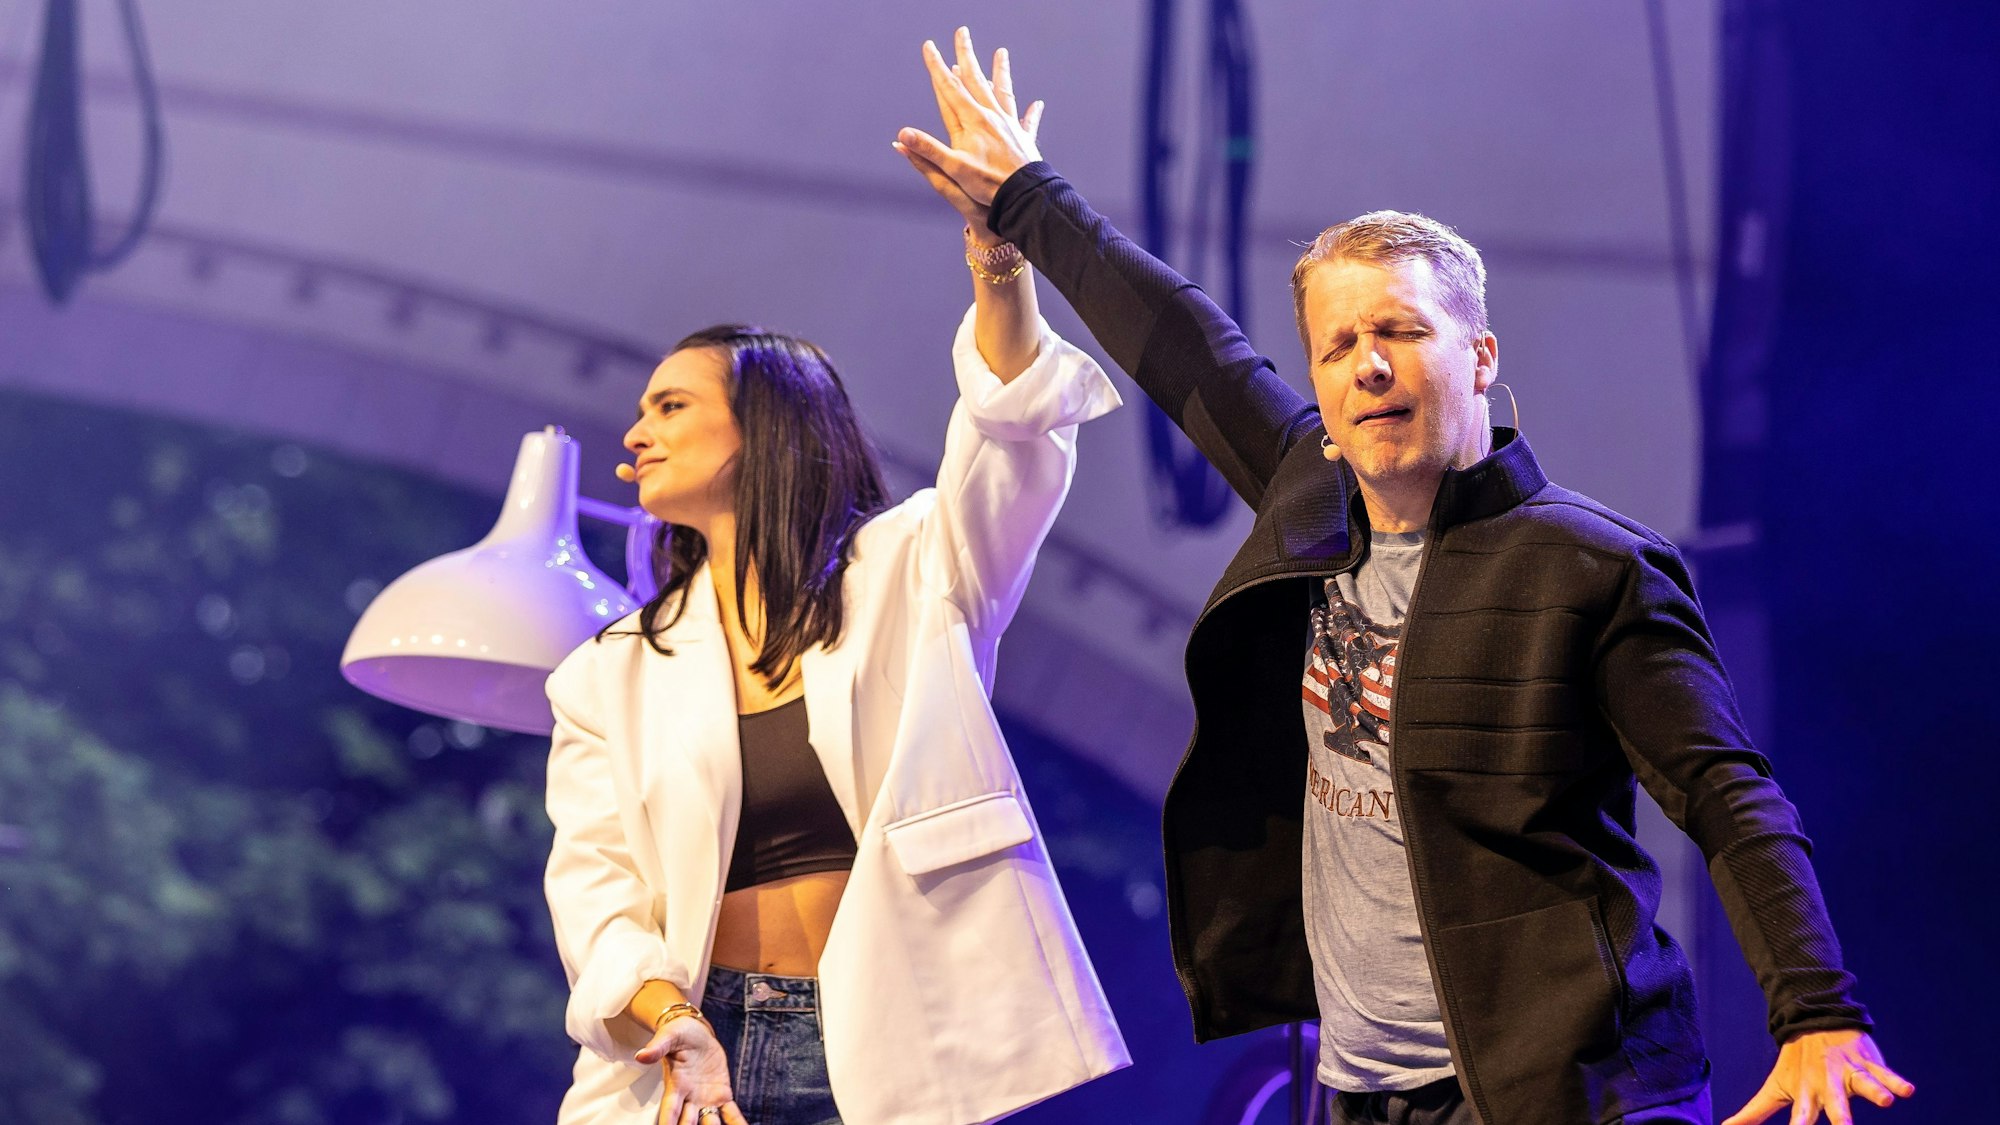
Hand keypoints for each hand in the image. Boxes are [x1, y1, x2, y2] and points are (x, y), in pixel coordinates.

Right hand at [635, 1015, 748, 1124]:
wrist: (695, 1032)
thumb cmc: (678, 1034)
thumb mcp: (668, 1037)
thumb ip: (656, 1047)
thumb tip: (641, 1055)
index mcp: (675, 1087)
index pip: (671, 1111)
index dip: (669, 1123)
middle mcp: (690, 1098)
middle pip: (689, 1124)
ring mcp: (706, 1099)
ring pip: (710, 1122)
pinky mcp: (721, 1094)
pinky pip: (730, 1113)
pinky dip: (737, 1123)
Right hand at [894, 26, 1043, 225]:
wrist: (1024, 198)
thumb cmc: (987, 187)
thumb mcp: (952, 171)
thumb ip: (927, 151)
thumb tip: (901, 137)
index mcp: (970, 123)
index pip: (949, 89)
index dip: (937, 67)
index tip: (929, 47)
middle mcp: (990, 117)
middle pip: (975, 81)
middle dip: (966, 56)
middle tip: (962, 32)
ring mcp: (1008, 126)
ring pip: (1002, 91)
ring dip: (1000, 72)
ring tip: (1001, 53)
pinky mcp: (1023, 139)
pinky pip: (1027, 121)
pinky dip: (1030, 112)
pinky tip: (1036, 104)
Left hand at [1721, 1029, 1913, 1124]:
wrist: (1814, 1021)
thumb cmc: (1796, 1064)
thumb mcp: (1775, 1087)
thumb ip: (1754, 1111)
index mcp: (1806, 1094)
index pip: (1802, 1118)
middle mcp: (1828, 1084)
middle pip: (1836, 1104)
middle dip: (1842, 1118)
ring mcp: (1849, 1071)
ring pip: (1864, 1083)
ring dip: (1875, 1092)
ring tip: (1886, 1101)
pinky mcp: (1868, 1061)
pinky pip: (1884, 1072)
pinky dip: (1896, 1081)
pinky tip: (1907, 1090)